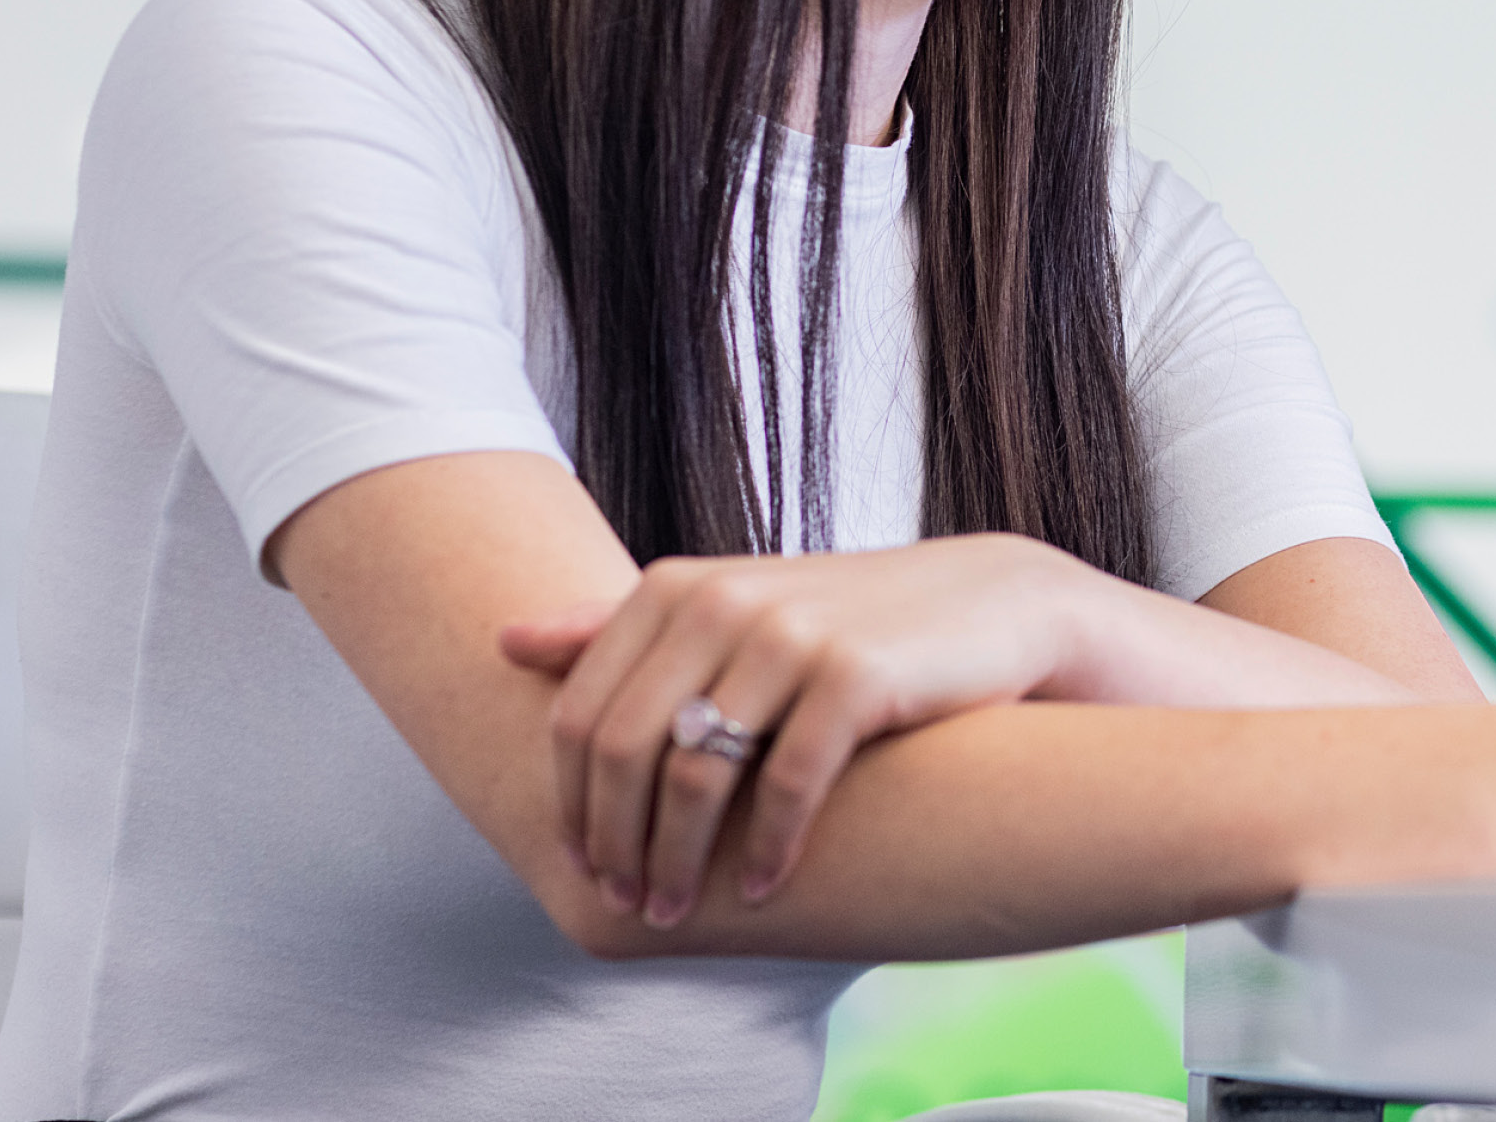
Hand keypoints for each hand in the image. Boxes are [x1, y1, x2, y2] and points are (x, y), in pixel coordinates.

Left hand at [501, 533, 1113, 927]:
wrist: (991, 605)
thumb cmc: (848, 621)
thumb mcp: (732, 612)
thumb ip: (620, 629)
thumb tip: (505, 641)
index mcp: (679, 586)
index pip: (580, 714)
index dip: (572, 803)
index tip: (588, 864)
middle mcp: (725, 600)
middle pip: (623, 749)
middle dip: (617, 841)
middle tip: (630, 902)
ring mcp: (790, 635)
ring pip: (695, 774)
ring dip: (680, 860)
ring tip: (682, 910)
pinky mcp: (855, 675)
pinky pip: (785, 785)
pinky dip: (768, 848)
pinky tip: (766, 887)